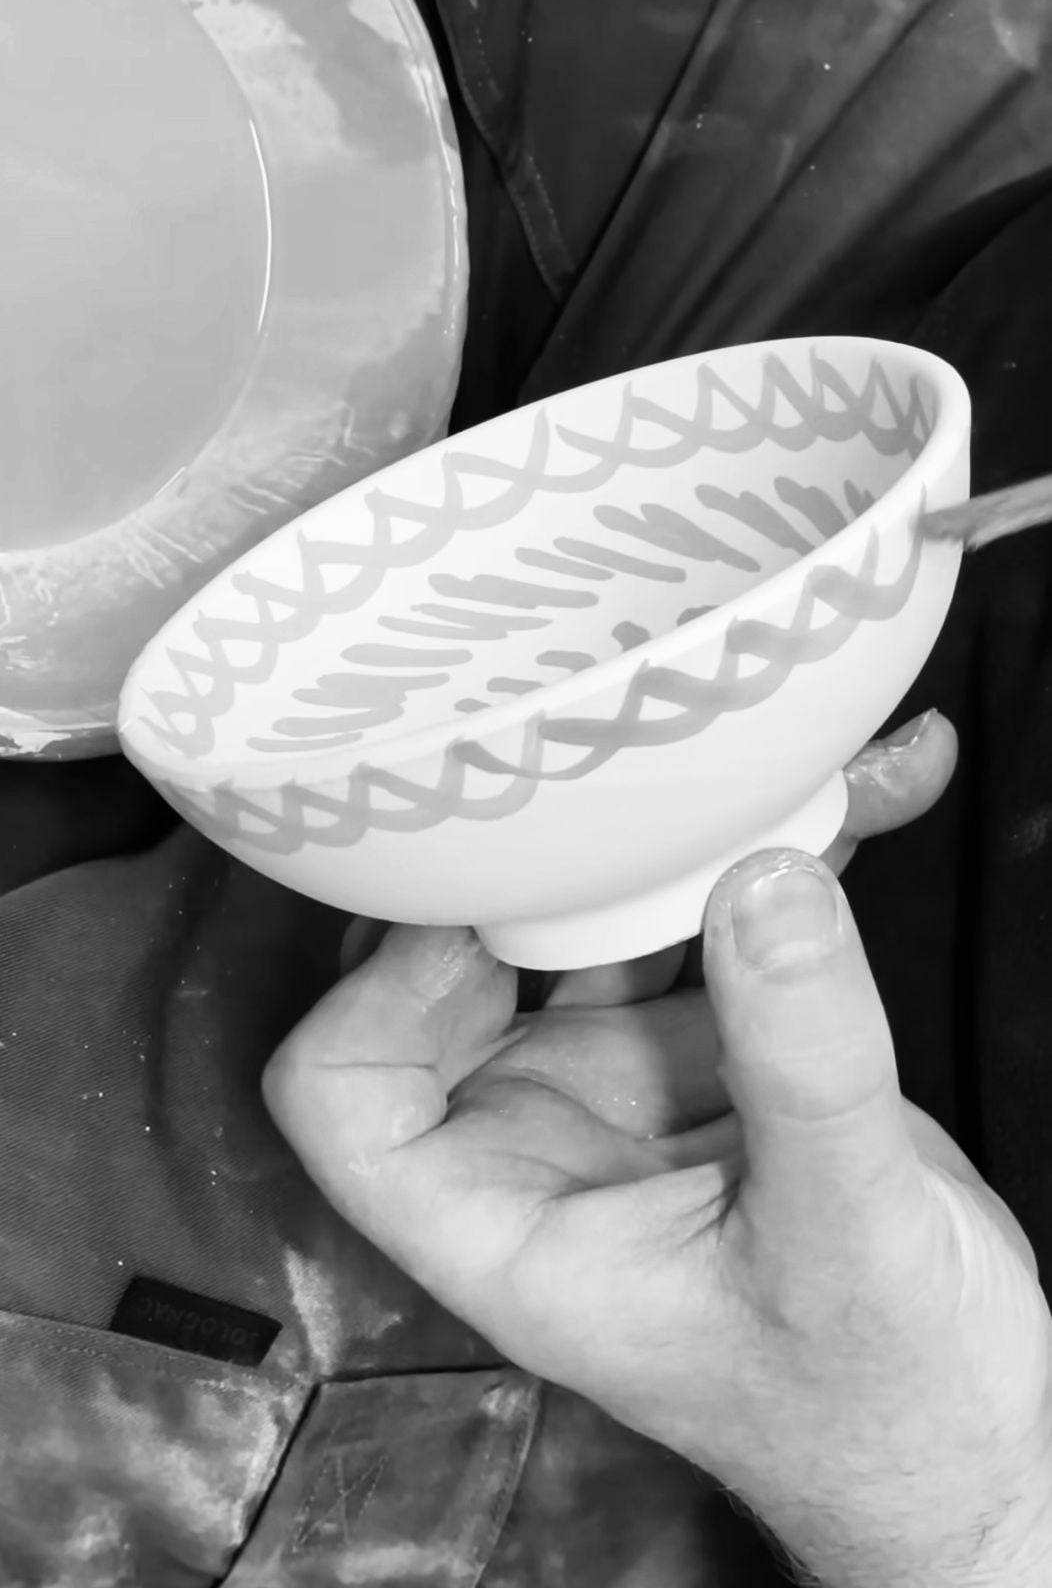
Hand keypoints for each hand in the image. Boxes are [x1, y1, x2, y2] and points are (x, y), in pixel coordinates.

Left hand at [263, 713, 1051, 1584]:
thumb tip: (766, 884)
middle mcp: (542, 1138)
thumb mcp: (845, 1243)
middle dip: (524, 859)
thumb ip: (804, 1066)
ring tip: (754, 744)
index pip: (344, 1097)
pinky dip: (786, 854)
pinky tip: (878, 788)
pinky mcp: (715, 1045)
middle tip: (602, 767)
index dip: (380, 991)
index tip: (485, 908)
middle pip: (452, 964)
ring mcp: (625, 1082)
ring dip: (670, 831)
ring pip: (591, 913)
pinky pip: (717, 916)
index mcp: (507, 1223)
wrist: (970, 1442)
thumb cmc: (878, 1410)